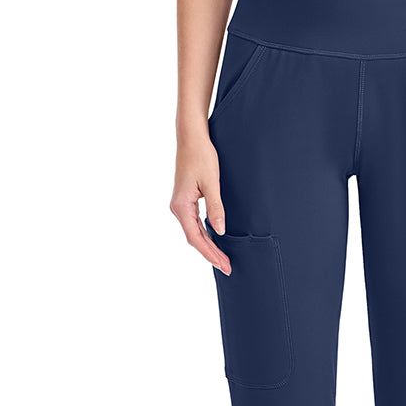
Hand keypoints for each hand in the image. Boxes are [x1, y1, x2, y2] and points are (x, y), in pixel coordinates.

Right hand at [169, 136, 230, 272]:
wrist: (191, 138)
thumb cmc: (201, 156)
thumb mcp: (212, 183)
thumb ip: (216, 208)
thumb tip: (220, 232)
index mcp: (181, 206)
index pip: (196, 238)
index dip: (210, 254)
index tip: (224, 265)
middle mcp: (177, 208)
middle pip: (194, 238)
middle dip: (211, 254)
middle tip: (228, 267)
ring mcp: (180, 204)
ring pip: (194, 232)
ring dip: (208, 245)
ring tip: (223, 258)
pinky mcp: (185, 200)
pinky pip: (194, 223)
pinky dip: (204, 234)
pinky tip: (214, 240)